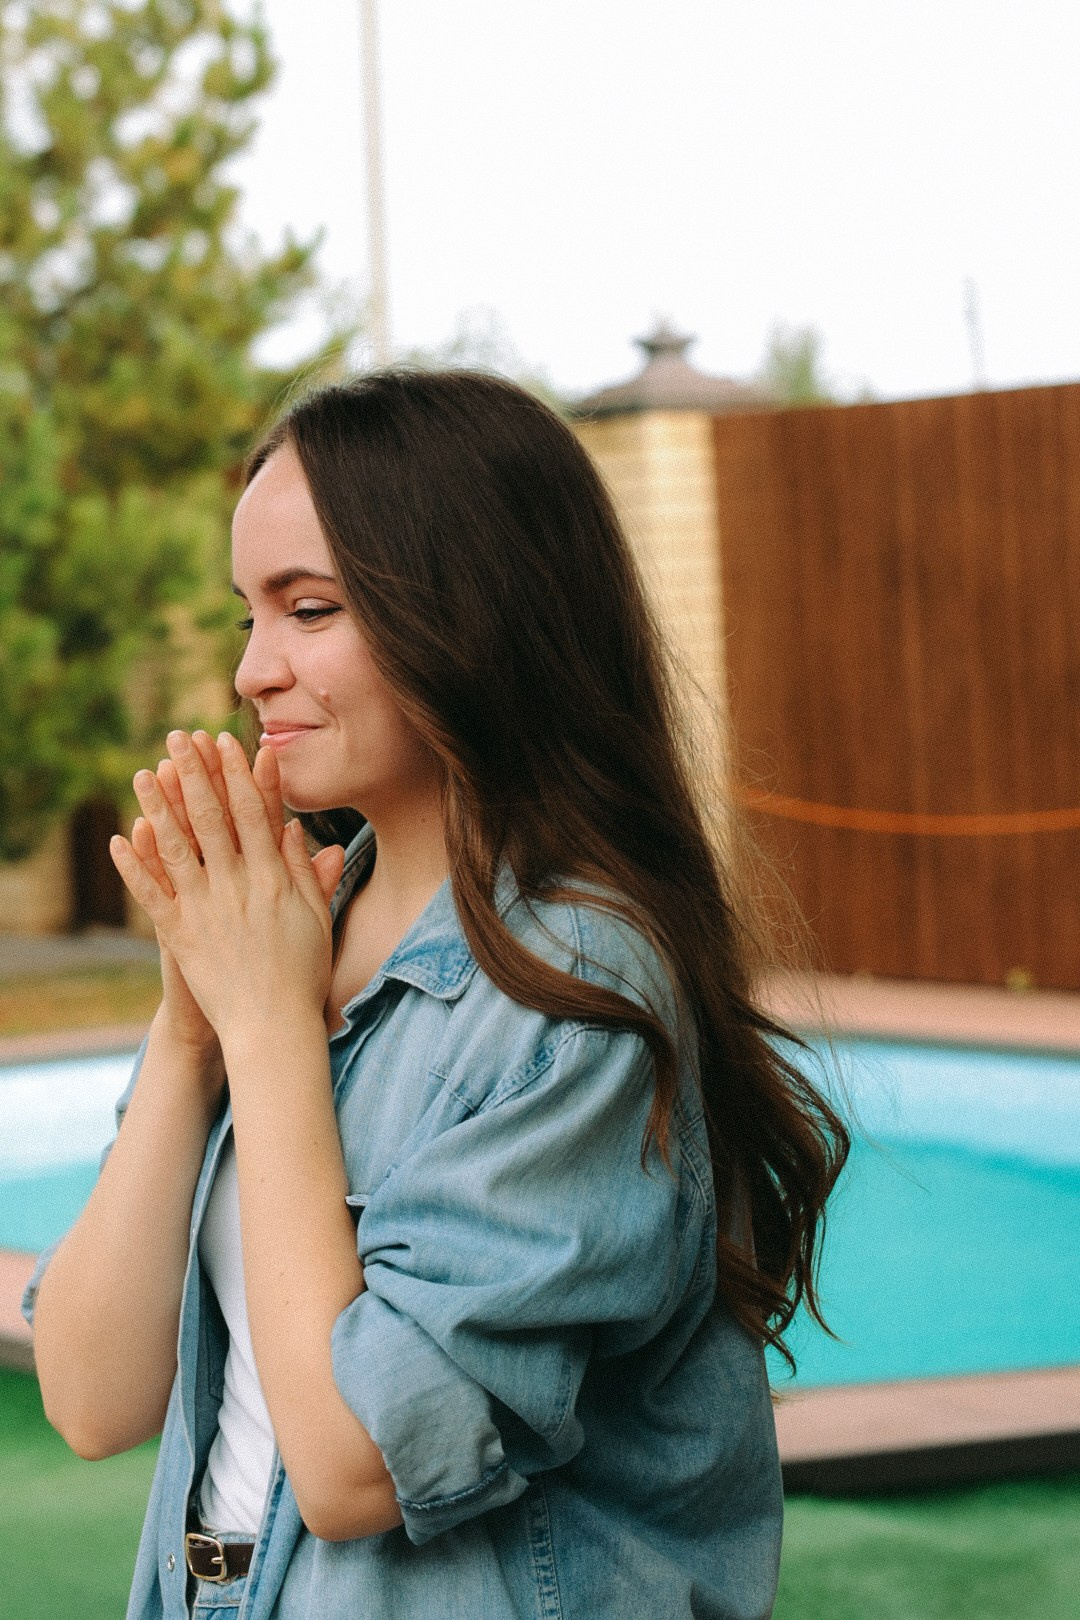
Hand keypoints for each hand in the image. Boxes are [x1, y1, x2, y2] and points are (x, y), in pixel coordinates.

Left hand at [111, 732, 345, 1043]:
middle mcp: (237, 886)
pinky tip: (119, 837)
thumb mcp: (317, 917)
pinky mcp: (179, 936)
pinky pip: (151, 895)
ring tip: (144, 772)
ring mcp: (204, 910)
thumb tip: (295, 830)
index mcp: (273, 878)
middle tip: (179, 738)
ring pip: (176, 847)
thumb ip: (305, 872)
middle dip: (195, 773)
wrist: (272, 1027)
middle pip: (211, 818)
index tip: (229, 741)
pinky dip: (133, 866)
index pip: (254, 813)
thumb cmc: (302, 973)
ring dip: (158, 806)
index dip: (240, 774)